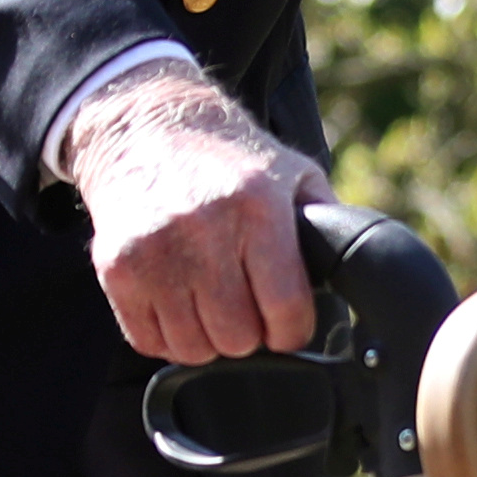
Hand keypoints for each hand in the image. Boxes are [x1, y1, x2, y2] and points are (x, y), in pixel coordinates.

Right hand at [64, 62, 332, 361]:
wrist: (145, 128)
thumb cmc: (229, 159)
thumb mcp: (292, 173)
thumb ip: (328, 223)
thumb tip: (359, 273)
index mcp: (257, 207)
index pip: (285, 310)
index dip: (293, 331)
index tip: (289, 325)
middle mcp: (204, 229)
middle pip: (238, 338)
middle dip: (250, 335)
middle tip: (248, 310)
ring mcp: (154, 250)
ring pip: (192, 348)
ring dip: (209, 339)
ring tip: (213, 306)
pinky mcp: (116, 266)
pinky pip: (149, 341)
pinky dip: (168, 336)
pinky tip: (179, 304)